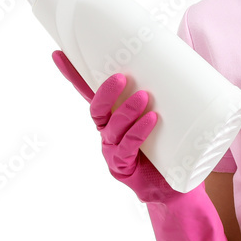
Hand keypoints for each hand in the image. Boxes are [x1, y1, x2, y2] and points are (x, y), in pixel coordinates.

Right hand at [52, 50, 178, 205]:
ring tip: (144, 97)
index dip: (73, 76)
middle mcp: (107, 132)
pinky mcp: (123, 167)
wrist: (172, 187)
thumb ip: (166, 95)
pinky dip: (139, 132)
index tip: (59, 53)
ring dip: (126, 110)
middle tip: (122, 77)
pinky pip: (127, 147)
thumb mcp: (165, 116)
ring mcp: (113, 151)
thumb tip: (181, 60)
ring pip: (112, 128)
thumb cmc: (167, 146)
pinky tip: (152, 120)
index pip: (88, 93)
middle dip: (106, 92)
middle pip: (97, 109)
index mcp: (111, 117)